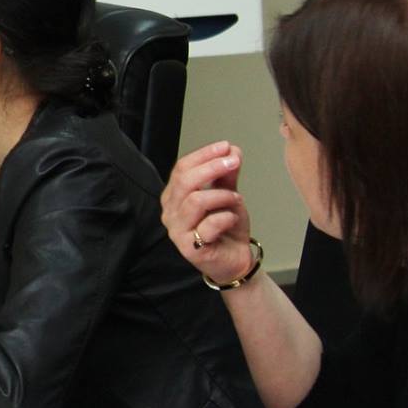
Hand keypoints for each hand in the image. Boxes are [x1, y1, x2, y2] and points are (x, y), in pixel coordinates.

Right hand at [162, 141, 257, 284]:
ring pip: (195, 201)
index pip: (181, 168)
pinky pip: (208, 225)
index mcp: (174, 196)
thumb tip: (231, 150)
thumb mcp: (228, 196)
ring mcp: (177, 230)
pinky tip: (233, 218)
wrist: (234, 260)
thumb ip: (227, 175)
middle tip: (233, 162)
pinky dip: (225, 218)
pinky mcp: (189, 248)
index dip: (204, 155)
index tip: (226, 147)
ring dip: (222, 195)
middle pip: (185, 181)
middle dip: (211, 167)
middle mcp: (171, 212)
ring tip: (237, 199)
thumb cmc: (225, 228)